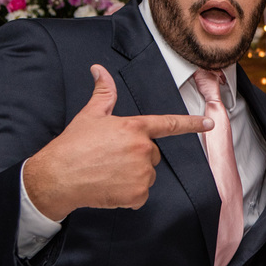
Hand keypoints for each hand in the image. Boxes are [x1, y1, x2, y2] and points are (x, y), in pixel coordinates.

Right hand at [24, 65, 212, 220]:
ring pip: (147, 175)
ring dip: (133, 176)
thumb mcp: (89, 116)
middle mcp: (142, 149)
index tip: (208, 122)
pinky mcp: (137, 194)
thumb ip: (103, 93)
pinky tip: (110, 188)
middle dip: (137, 156)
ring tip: (108, 172)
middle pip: (152, 154)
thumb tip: (99, 70)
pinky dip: (128, 195)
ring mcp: (141, 172)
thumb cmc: (72, 146)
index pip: (168, 124)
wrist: (57, 178)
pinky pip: (141, 195)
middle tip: (111, 158)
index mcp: (134, 127)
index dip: (191, 123)